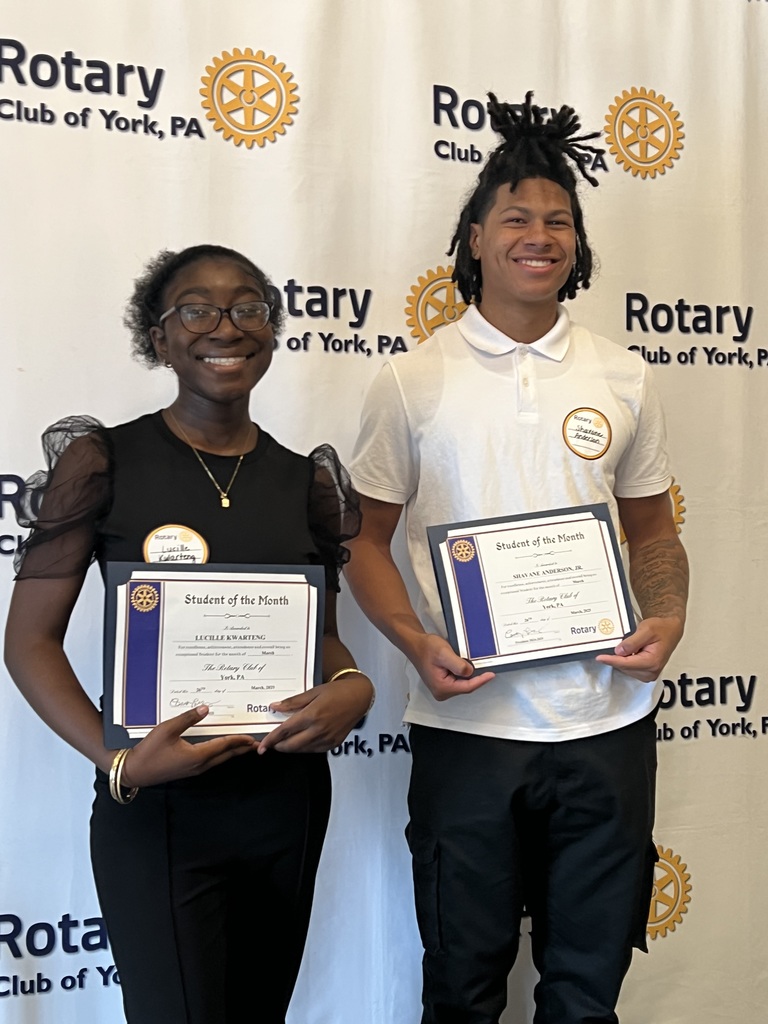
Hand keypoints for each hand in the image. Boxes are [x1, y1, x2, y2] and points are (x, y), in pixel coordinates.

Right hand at [120, 705, 257, 786]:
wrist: (134, 771)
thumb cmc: (149, 752)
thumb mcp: (167, 729)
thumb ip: (187, 718)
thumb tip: (205, 709)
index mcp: (197, 756)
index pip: (224, 746)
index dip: (239, 740)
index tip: (253, 737)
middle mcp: (199, 765)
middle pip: (226, 755)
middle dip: (241, 748)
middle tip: (255, 743)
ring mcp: (193, 769)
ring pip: (219, 759)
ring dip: (232, 751)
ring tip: (242, 745)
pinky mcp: (188, 769)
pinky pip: (210, 761)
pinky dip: (220, 754)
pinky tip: (220, 748)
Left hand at [257, 675, 374, 753]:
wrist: (359, 697)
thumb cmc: (338, 691)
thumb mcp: (313, 692)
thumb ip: (293, 702)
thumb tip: (275, 706)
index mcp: (312, 715)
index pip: (285, 731)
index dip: (271, 740)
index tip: (261, 746)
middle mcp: (320, 729)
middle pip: (291, 745)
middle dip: (278, 746)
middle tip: (270, 743)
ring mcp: (328, 738)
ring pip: (302, 750)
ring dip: (290, 747)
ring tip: (284, 741)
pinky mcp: (334, 743)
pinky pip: (313, 750)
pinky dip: (304, 748)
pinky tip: (301, 740)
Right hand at [409, 633, 494, 700]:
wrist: (416, 644)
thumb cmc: (425, 648)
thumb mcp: (444, 653)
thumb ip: (457, 664)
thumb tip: (470, 672)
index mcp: (442, 688)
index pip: (468, 687)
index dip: (481, 680)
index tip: (490, 675)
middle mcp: (441, 691)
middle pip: (466, 687)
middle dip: (474, 676)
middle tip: (480, 663)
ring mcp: (442, 688)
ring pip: (463, 683)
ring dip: (468, 673)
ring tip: (464, 660)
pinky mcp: (443, 683)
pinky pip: (458, 680)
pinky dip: (463, 672)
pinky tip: (462, 663)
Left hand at [595, 616, 683, 682]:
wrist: (670, 630)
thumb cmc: (661, 629)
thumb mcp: (646, 630)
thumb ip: (632, 642)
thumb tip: (619, 651)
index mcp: (652, 662)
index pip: (626, 664)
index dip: (611, 660)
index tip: (600, 658)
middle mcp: (651, 671)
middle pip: (624, 667)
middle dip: (616, 657)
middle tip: (614, 644)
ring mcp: (649, 674)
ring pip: (625, 669)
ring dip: (621, 659)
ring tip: (627, 646)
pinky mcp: (646, 673)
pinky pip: (629, 668)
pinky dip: (625, 661)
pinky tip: (627, 652)